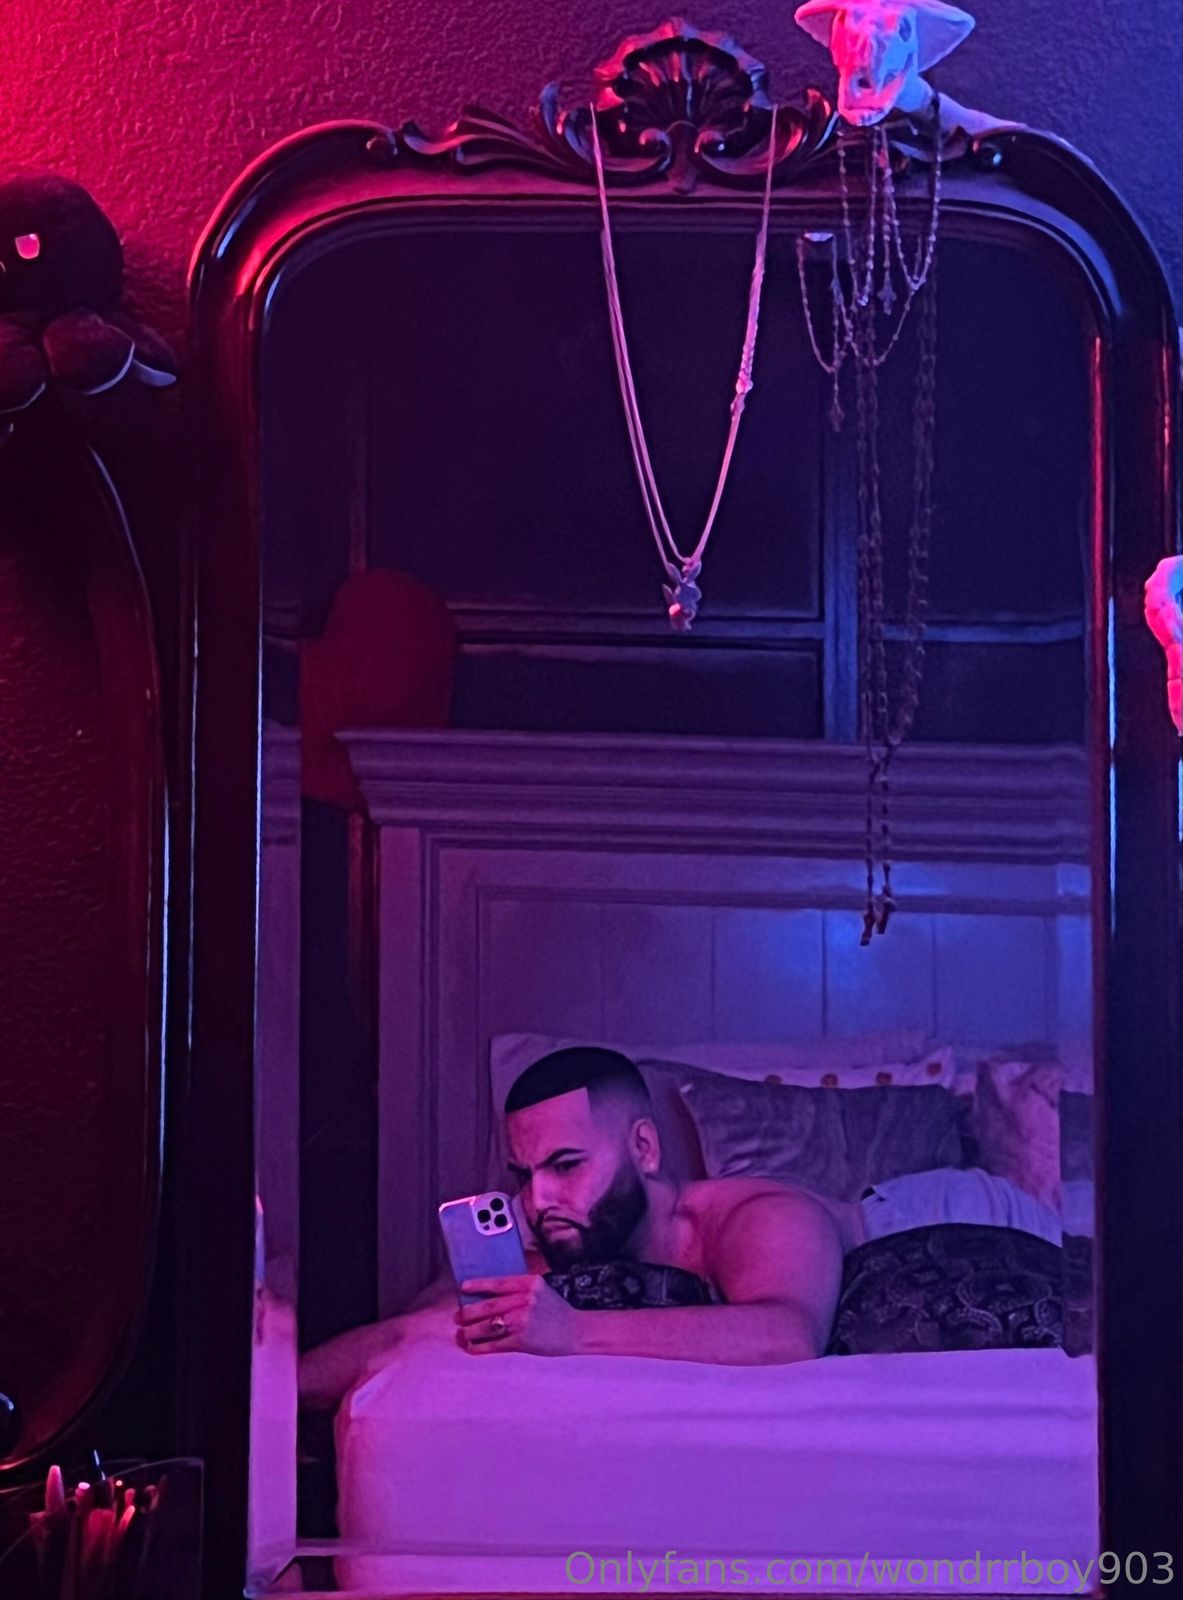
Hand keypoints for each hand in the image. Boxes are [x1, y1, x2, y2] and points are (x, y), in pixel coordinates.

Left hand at [455, 1274, 577, 1356]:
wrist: (575, 1330)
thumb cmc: (555, 1309)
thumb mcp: (540, 1290)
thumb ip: (517, 1289)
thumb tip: (485, 1295)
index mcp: (529, 1283)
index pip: (497, 1284)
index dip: (478, 1286)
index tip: (463, 1288)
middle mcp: (525, 1300)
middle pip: (488, 1306)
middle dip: (468, 1313)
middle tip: (458, 1317)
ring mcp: (523, 1321)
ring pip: (487, 1326)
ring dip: (470, 1332)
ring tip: (461, 1334)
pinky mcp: (522, 1341)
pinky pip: (495, 1344)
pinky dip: (480, 1347)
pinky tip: (471, 1348)